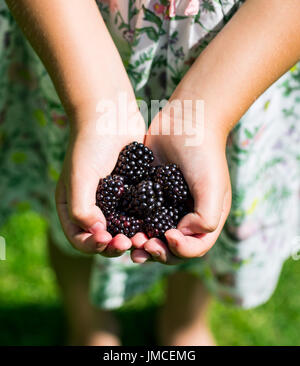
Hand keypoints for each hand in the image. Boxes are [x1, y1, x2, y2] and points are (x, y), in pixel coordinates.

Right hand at [56, 110, 145, 256]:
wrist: (111, 115)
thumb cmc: (90, 144)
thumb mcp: (80, 176)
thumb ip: (81, 208)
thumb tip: (97, 233)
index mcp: (72, 206)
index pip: (80, 238)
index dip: (93, 246)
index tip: (108, 241)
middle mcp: (92, 206)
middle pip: (103, 239)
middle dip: (115, 245)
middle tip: (129, 243)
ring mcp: (114, 201)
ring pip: (123, 230)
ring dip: (133, 238)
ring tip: (144, 238)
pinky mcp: (132, 192)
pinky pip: (138, 214)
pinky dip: (145, 222)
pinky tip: (156, 224)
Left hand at [131, 102, 230, 264]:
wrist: (185, 120)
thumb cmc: (203, 153)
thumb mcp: (212, 185)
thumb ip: (206, 217)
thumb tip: (182, 236)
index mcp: (205, 217)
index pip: (195, 247)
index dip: (181, 250)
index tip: (168, 237)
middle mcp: (186, 215)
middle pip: (171, 246)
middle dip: (157, 251)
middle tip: (142, 246)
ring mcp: (166, 205)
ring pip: (152, 234)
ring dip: (140, 242)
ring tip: (127, 242)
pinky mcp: (148, 193)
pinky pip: (138, 215)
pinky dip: (130, 223)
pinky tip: (118, 224)